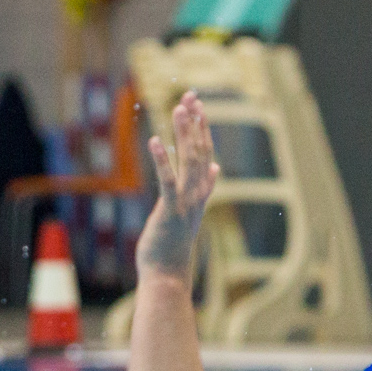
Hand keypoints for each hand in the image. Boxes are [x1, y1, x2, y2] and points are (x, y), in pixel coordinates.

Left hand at [137, 90, 220, 274]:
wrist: (168, 274)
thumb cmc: (172, 245)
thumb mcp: (189, 212)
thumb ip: (202, 188)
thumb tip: (215, 169)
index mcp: (200, 193)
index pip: (206, 154)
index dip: (203, 129)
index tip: (198, 106)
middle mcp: (197, 194)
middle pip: (199, 151)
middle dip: (195, 123)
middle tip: (190, 96)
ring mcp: (185, 202)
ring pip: (189, 160)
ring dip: (184, 133)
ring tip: (179, 108)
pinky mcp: (170, 210)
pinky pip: (167, 180)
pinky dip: (163, 159)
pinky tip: (156, 139)